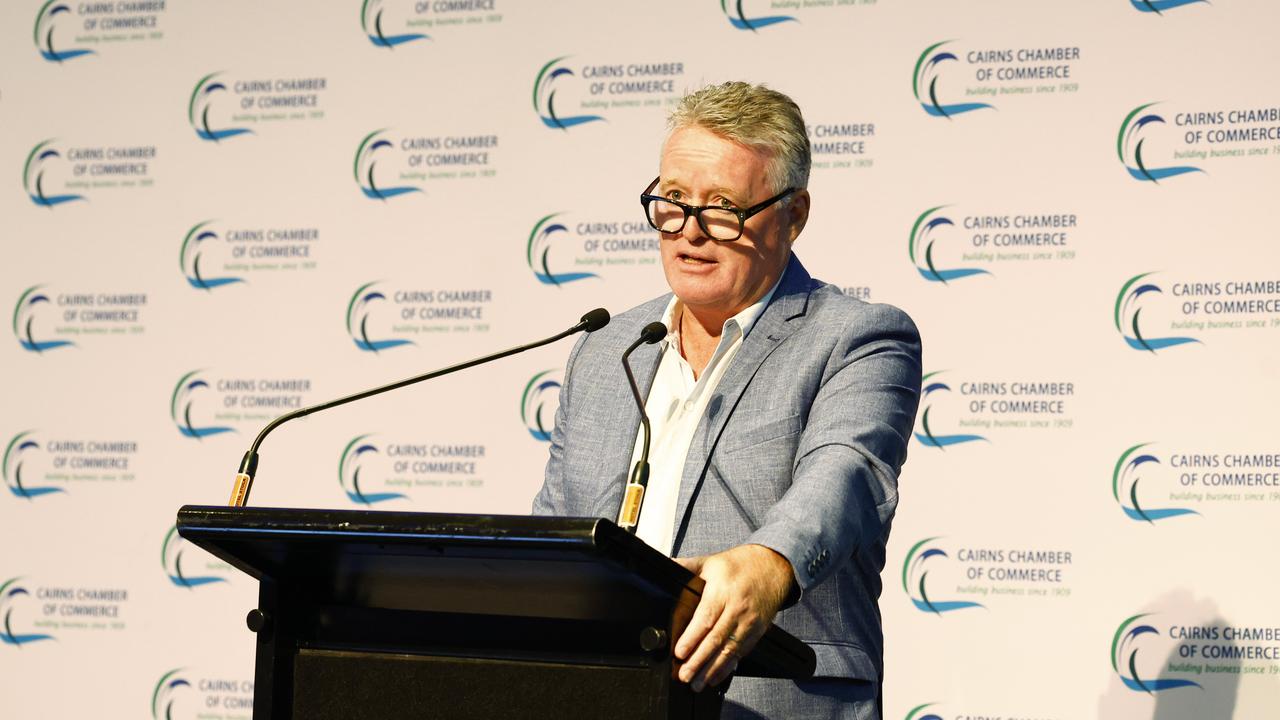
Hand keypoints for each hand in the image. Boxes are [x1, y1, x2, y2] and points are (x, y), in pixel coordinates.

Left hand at [672, 544, 794, 690]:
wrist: (774, 566)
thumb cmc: (741, 565)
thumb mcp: (711, 561)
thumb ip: (687, 566)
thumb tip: (667, 566)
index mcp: (723, 591)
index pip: (706, 618)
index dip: (692, 638)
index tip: (679, 652)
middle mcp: (737, 609)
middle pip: (716, 639)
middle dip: (699, 661)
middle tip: (684, 675)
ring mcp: (749, 622)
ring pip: (729, 650)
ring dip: (712, 669)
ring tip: (697, 683)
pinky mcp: (758, 631)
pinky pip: (742, 653)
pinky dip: (728, 667)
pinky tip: (715, 676)